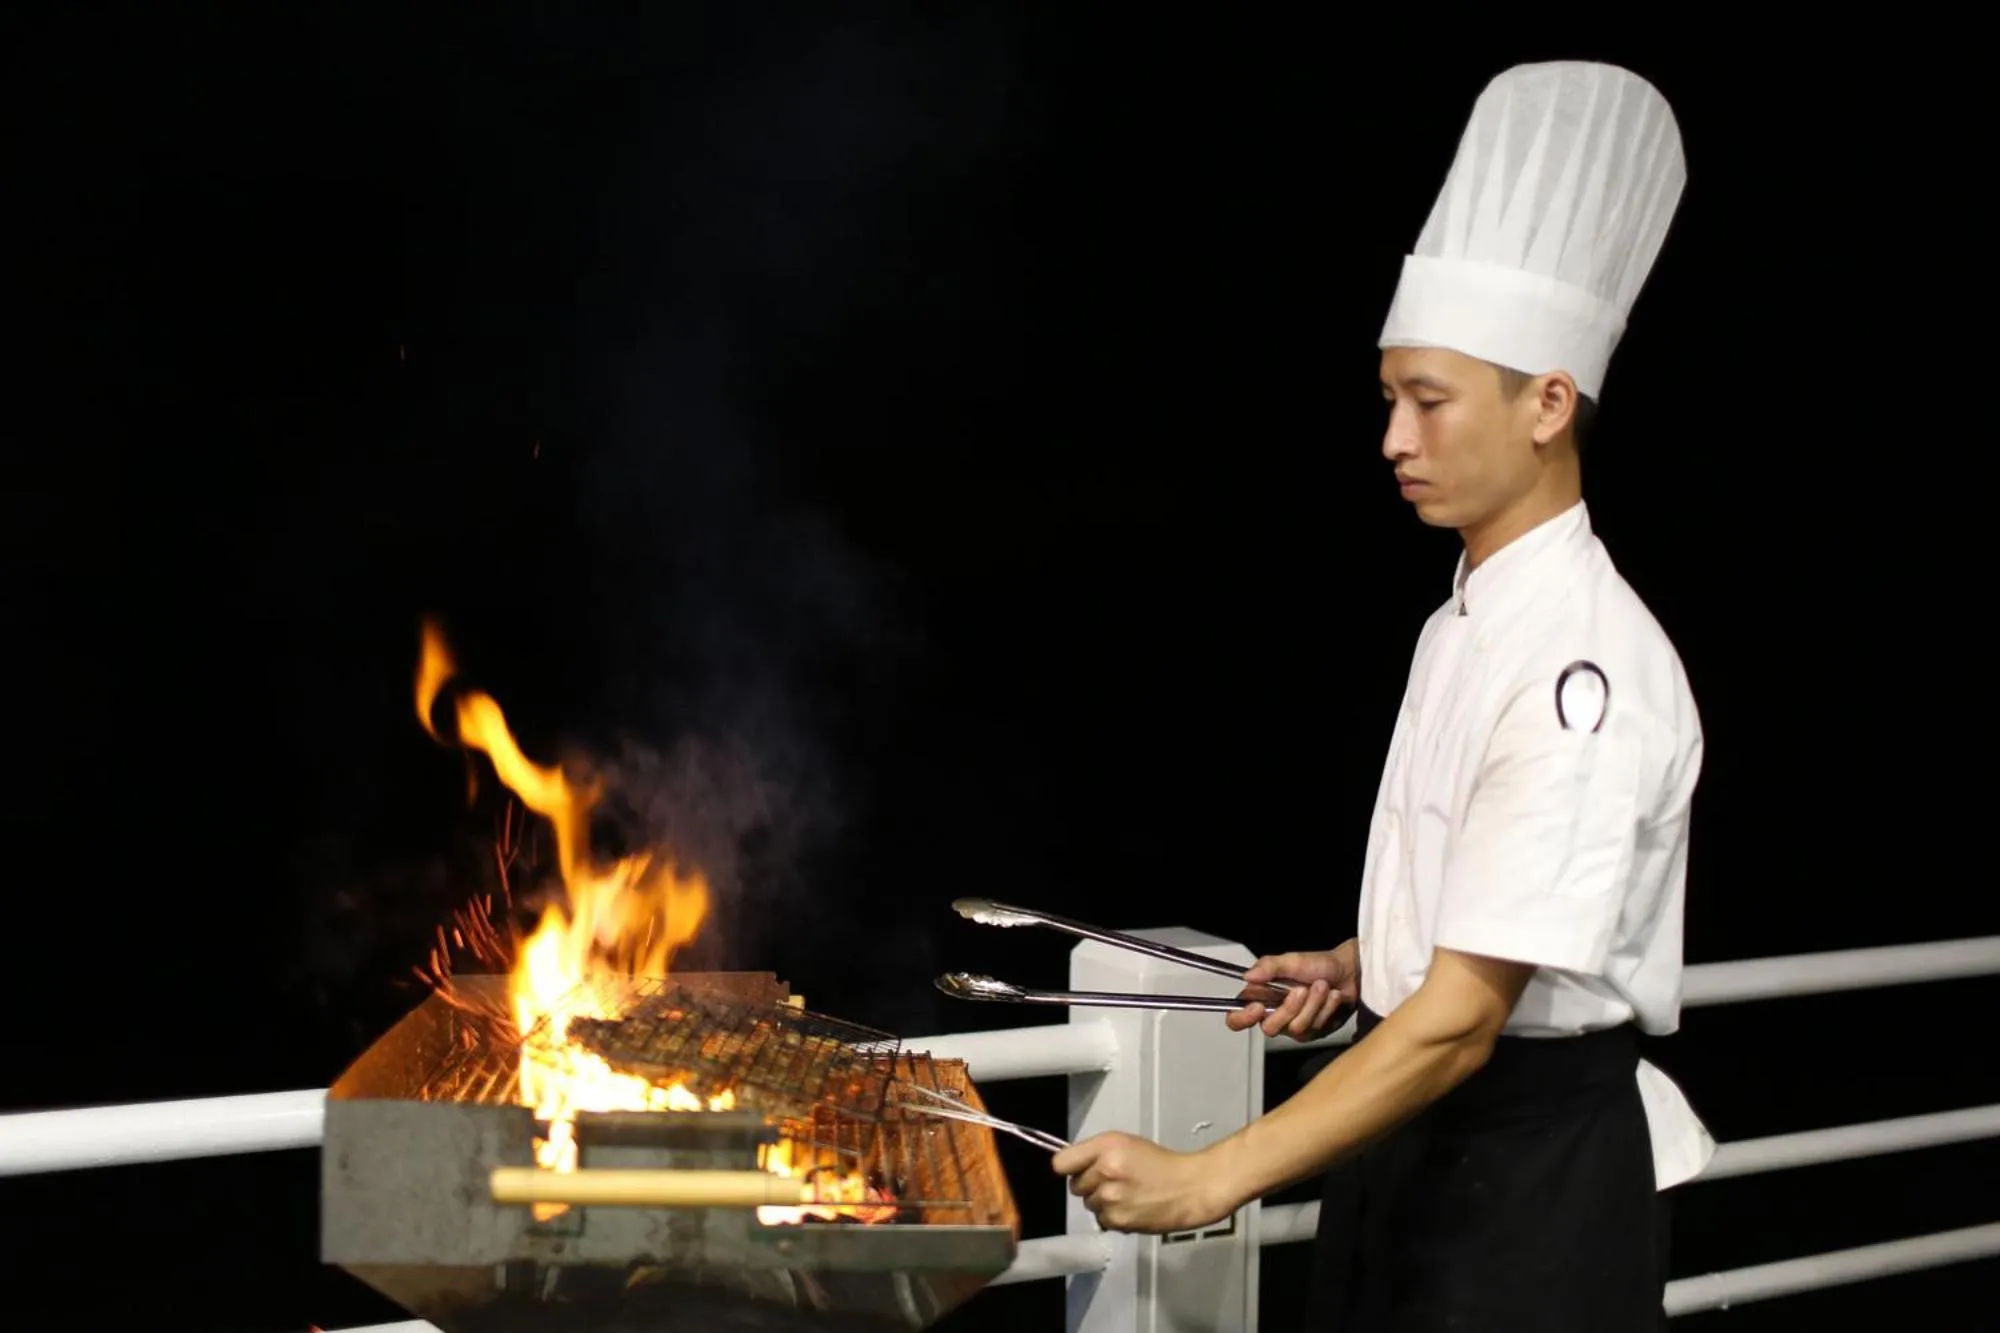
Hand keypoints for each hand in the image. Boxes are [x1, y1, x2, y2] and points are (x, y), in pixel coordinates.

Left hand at [1051, 1132, 1233, 1233]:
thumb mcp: (1126, 1144)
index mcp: (1106, 1146)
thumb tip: (1069, 1165)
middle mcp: (1105, 1170)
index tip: (1074, 1171)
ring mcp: (1110, 1197)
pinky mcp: (1118, 1220)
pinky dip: (1114, 1217)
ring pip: (1089, 1204)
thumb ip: (1096, 1153)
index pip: (1061, 1162)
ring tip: (1127, 1194)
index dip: (1068, 1167)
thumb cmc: (1161, 1165)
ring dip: (1103, 1202)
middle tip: (1115, 1181)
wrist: (1189, 1188)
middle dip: (1090, 1185)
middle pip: (1074, 1186)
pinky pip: (1102, 1220)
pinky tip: (1132, 1207)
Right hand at [1226, 940, 1358, 1039]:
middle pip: (1269, 1027)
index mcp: (1261, 996)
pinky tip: (1332, 997)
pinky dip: (1326, 1010)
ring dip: (1313, 1005)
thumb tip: (1247, 976)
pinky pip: (1314, 1029)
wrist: (1348, 973)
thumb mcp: (1292, 960)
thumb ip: (1269, 967)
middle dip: (1290, 1008)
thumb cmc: (1318, 964)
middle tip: (1303, 989)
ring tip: (1323, 987)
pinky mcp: (1312, 1033)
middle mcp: (1273, 1014)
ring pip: (1296, 1028)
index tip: (1258, 1007)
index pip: (1236, 1017)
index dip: (1241, 1018)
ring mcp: (1293, 1026)